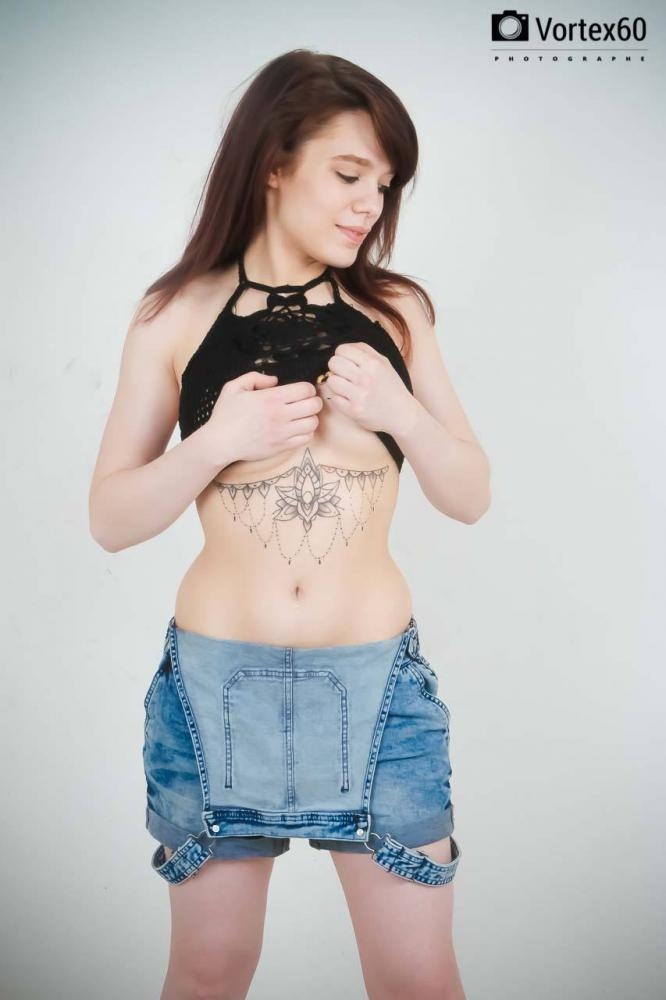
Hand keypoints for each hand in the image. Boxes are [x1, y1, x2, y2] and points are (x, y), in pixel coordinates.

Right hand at [204, 371, 321, 463]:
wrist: (220, 443)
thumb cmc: (225, 415)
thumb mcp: (233, 387)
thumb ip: (255, 378)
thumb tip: (275, 380)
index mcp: (271, 398)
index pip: (305, 389)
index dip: (307, 388)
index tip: (301, 391)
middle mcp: (280, 415)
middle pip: (314, 405)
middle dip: (313, 401)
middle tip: (306, 403)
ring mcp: (282, 433)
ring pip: (313, 423)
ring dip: (311, 418)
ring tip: (303, 417)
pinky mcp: (282, 447)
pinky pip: (306, 439)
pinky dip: (306, 433)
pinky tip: (297, 429)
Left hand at [322, 342, 414, 437]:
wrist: (402, 413)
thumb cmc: (391, 387)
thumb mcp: (384, 362)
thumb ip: (364, 350)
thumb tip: (341, 349)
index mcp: (373, 363)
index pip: (341, 350)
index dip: (341, 355)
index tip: (347, 363)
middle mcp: (365, 378)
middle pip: (333, 363)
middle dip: (337, 368)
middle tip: (345, 375)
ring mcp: (359, 395)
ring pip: (331, 380)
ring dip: (336, 384)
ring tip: (346, 387)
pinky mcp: (354, 410)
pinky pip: (333, 398)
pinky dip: (339, 398)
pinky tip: (349, 399)